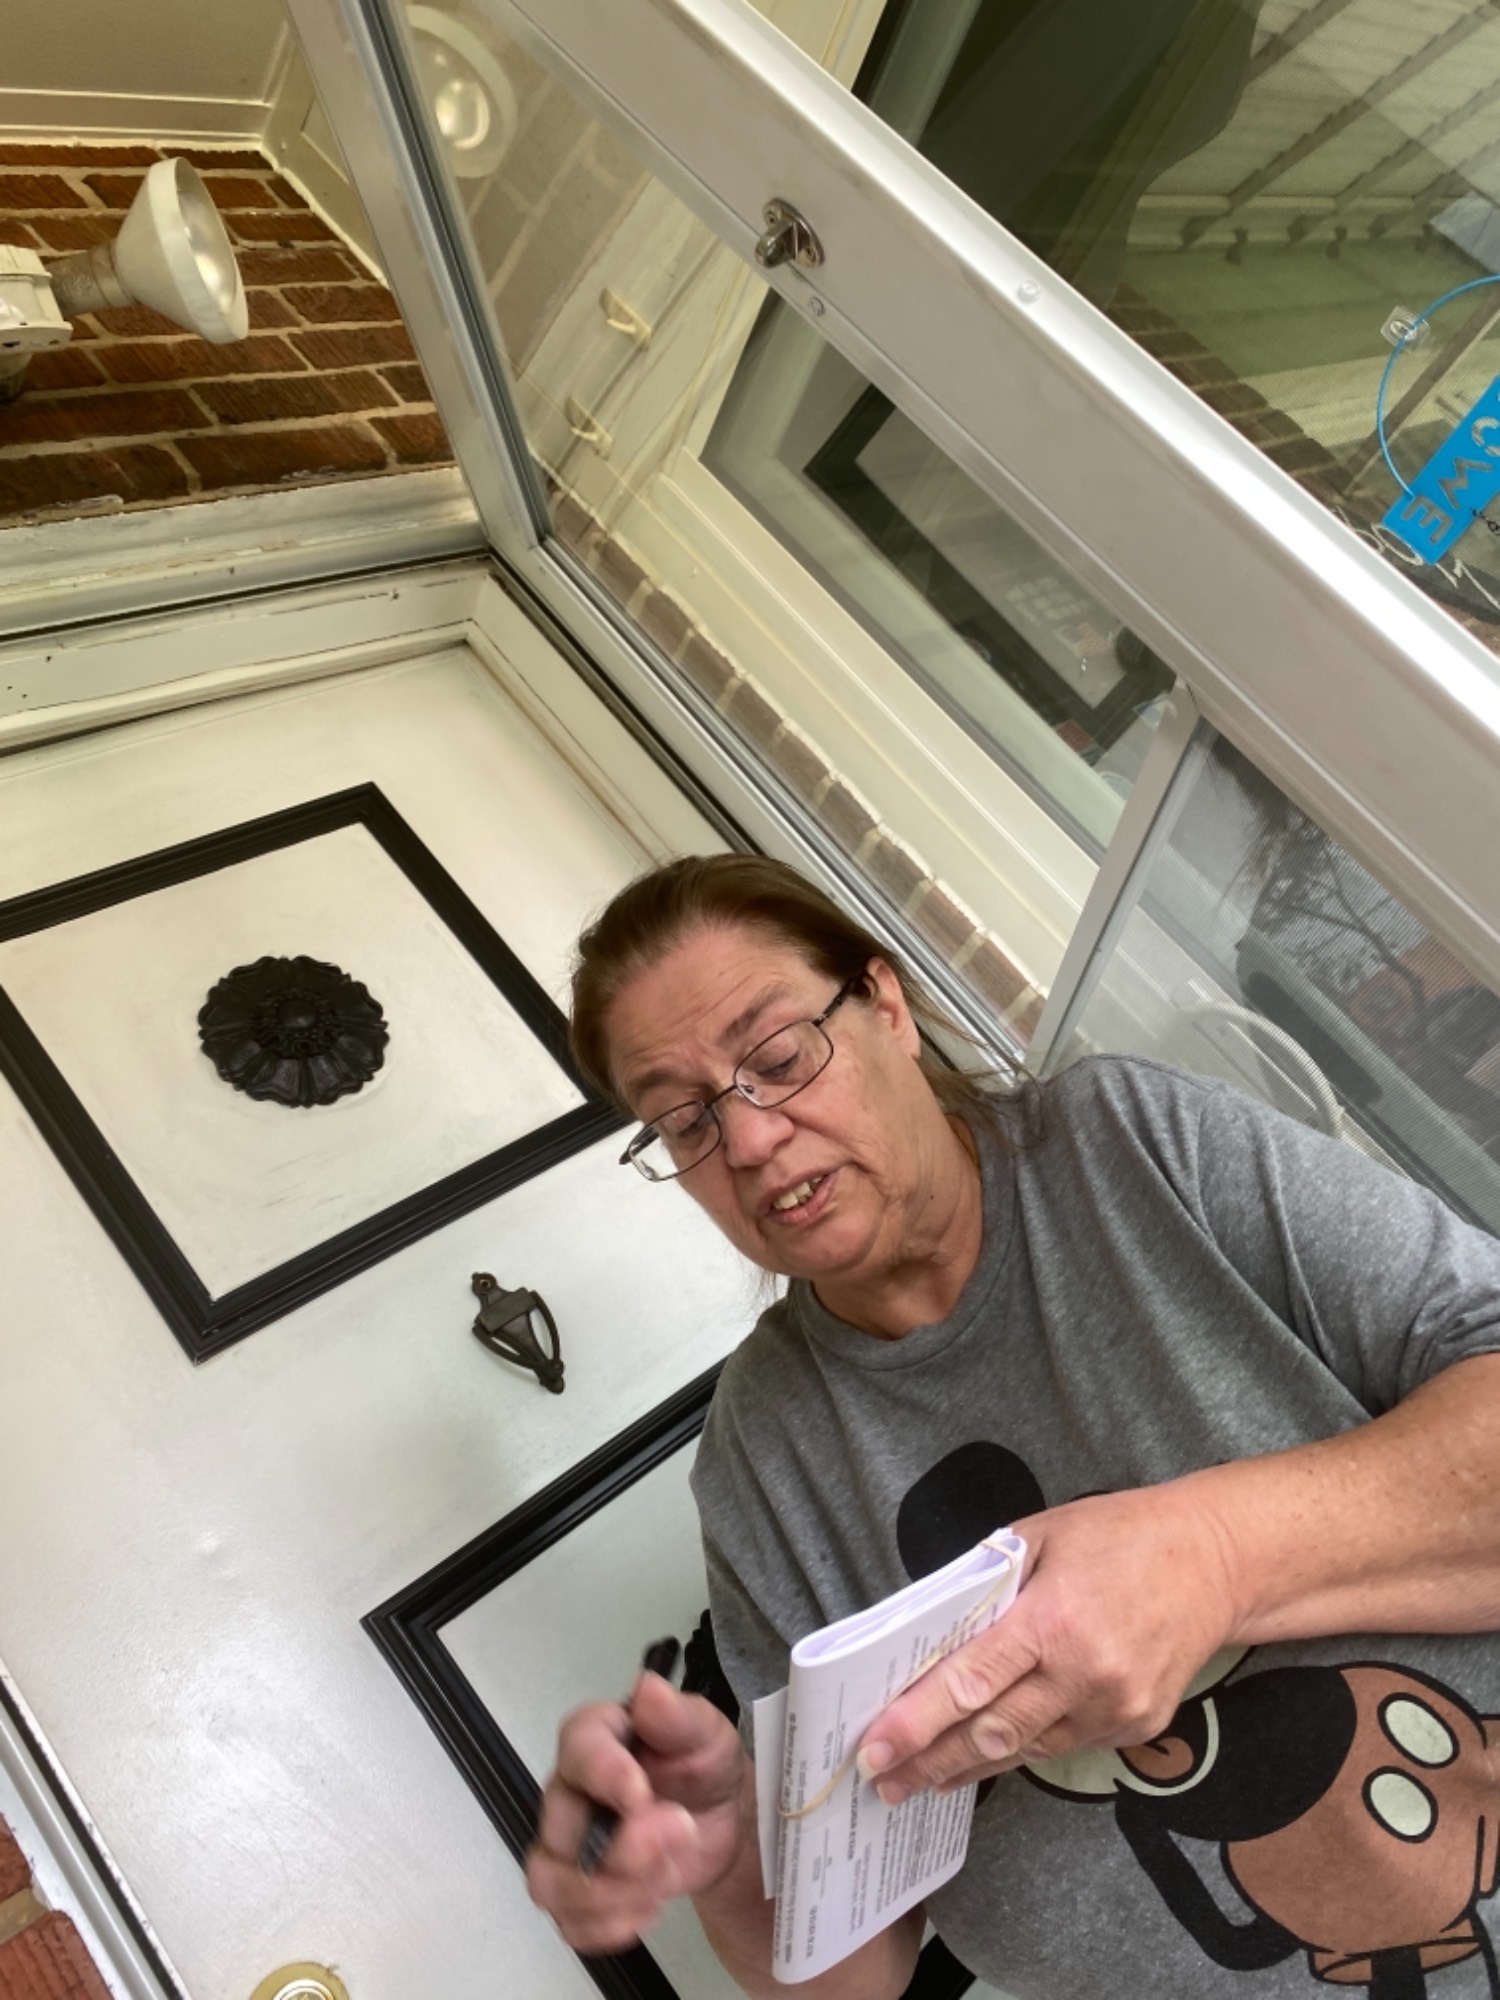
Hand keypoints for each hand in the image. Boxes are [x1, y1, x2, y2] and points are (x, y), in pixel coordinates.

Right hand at [527, 1669, 747, 1955]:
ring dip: (611, 1896)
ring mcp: (565, 1848)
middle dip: (621, 1849)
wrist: (719, 1822)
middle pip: (561, 1829)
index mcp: (597, 1739)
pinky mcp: (576, 1895)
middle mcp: (569, 1793)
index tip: (642, 1794)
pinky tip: (650, 1909)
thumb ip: (678, 1715)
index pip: (577, 1749)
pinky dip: (609, 1927)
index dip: (603, 1773)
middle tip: (678, 1837)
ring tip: (663, 1884)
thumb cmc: (704, 1765)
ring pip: (552, 1882)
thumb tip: (648, 1689)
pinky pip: (570, 1923)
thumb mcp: (705, 1733)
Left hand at [856, 1481, 1240, 1800]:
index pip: (970, 1682)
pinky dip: (1020, 1749)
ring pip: (1026, 1750)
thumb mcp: (1039, 1535)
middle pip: (992, 1731)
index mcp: (1053, 1619)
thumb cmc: (1120, 1536)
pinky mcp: (1136, 1727)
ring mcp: (1115, 1708)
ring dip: (969, 1765)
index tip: (874, 1748)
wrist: (1215, 1561)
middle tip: (882, 1780)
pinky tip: (985, 1754)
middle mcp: (1086, 1674)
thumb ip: (985, 1583)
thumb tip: (930, 1628)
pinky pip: (1063, 1745)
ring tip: (921, 1779)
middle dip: (930, 1761)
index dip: (916, 1721)